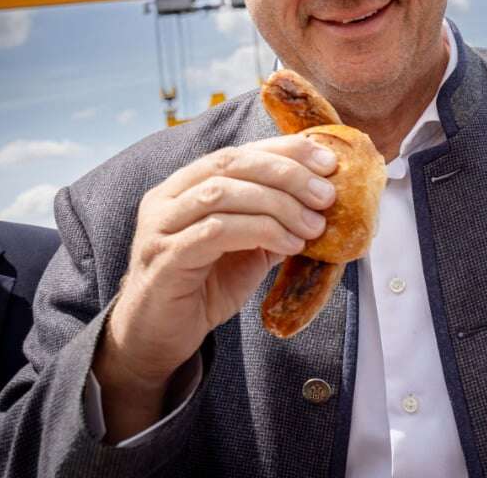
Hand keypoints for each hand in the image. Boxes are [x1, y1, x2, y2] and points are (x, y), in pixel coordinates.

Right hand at [93, 136, 337, 439]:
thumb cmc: (204, 288)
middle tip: (326, 195)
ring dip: (278, 206)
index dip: (285, 150)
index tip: (327, 161)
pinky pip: (216, 232)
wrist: (159, 337)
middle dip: (287, 174)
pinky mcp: (165, 257)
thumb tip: (321, 204)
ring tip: (313, 226)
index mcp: (187, 184)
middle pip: (232, 164)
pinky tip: (288, 245)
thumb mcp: (249, 249)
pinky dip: (260, 232)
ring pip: (224, 194)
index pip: (240, 151)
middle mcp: (168, 197)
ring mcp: (161, 225)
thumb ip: (275, 223)